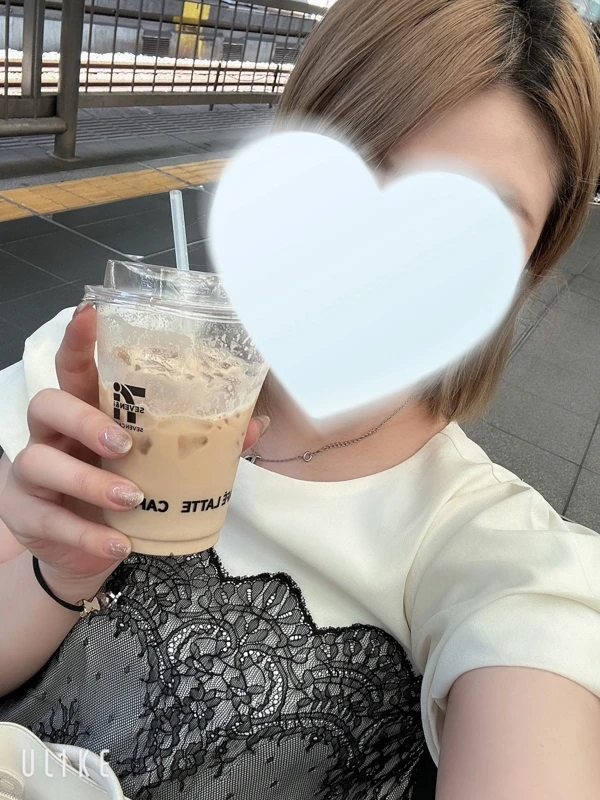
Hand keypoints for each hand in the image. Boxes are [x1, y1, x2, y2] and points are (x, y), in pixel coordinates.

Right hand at [0, 305, 266, 600]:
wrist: (90, 549)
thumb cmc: (124, 492)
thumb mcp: (158, 465)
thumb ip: (199, 442)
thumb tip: (253, 424)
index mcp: (85, 410)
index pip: (74, 367)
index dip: (78, 340)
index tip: (91, 314)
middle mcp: (53, 434)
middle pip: (47, 404)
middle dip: (84, 419)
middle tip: (124, 444)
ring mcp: (33, 474)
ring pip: (40, 462)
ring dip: (88, 481)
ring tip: (131, 498)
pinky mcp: (26, 515)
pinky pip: (50, 520)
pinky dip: (87, 534)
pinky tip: (118, 543)